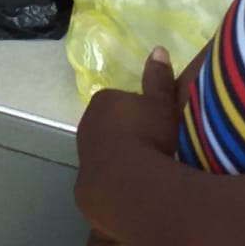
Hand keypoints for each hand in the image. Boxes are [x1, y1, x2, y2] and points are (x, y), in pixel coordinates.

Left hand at [76, 48, 179, 239]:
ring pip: (101, 157)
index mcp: (103, 103)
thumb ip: (158, 79)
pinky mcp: (84, 190)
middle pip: (107, 129)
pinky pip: (101, 185)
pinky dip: (113, 188)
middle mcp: (86, 127)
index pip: (119, 103)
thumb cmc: (150, 139)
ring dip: (117, 164)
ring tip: (143, 177)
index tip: (154, 128)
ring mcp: (82, 160)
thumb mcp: (162, 105)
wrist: (133, 188)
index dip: (137, 116)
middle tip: (151, 151)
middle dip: (123, 138)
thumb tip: (158, 49)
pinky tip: (131, 196)